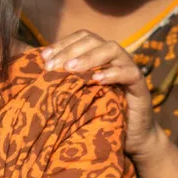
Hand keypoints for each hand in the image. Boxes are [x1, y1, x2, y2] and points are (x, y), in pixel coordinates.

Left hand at [41, 30, 164, 160]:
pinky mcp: (140, 84)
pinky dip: (112, 73)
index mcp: (97, 56)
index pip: (80, 38)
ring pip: (112, 49)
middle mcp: (113, 57)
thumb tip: (36, 72)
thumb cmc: (99, 115)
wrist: (131, 138)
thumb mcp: (78, 96)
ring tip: (71, 68)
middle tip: (53, 66)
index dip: (62, 44)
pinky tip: (97, 80)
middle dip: (70, 50)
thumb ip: (64, 81)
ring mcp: (128, 68)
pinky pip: (129, 72)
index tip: (43, 58)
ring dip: (89, 57)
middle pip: (93, 40)